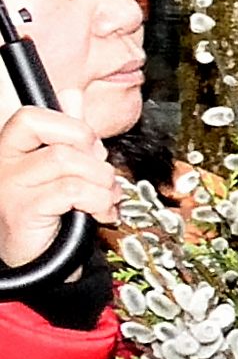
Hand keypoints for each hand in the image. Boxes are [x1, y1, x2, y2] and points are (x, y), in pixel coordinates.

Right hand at [0, 102, 119, 265]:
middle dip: (95, 157)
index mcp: (9, 148)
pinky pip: (74, 191)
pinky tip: (102, 214)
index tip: (91, 149)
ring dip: (104, 183)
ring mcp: (9, 187)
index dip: (72, 127)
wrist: (38, 263)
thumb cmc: (48, 214)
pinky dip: (100, 202)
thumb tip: (71, 95)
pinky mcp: (23, 210)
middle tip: (102, 176)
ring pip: (71, 165)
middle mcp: (2, 163)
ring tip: (107, 198)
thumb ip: (65, 132)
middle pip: (59, 140)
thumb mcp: (58, 168)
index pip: (33, 116)